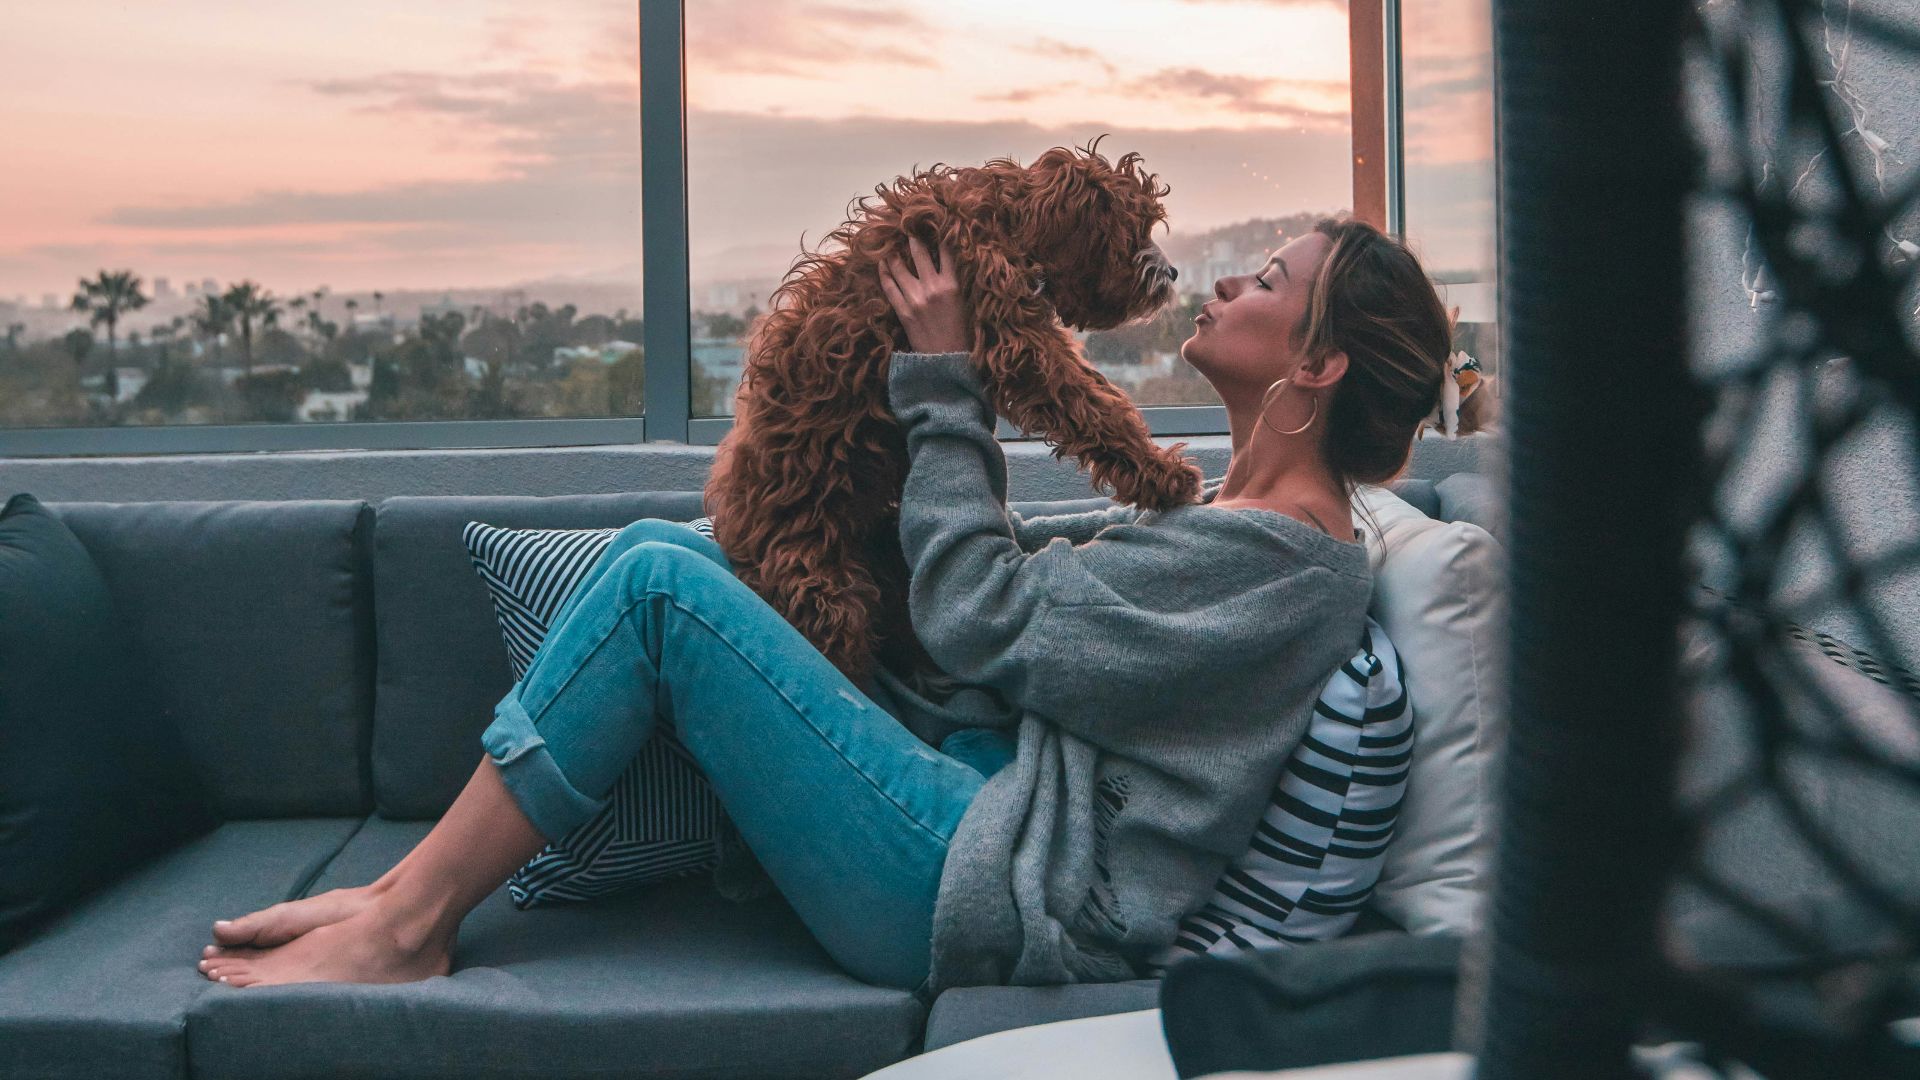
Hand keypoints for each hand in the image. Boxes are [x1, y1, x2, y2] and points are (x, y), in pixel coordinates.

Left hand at [878, 236, 972, 353]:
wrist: (946, 361)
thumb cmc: (960, 334)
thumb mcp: (964, 304)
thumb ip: (953, 282)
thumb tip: (943, 262)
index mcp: (952, 286)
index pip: (945, 252)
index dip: (939, 236)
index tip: (933, 224)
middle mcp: (932, 288)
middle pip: (919, 253)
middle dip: (913, 237)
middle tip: (907, 226)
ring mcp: (914, 299)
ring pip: (899, 267)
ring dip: (894, 253)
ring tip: (890, 243)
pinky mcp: (902, 311)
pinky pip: (889, 286)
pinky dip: (884, 273)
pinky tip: (882, 264)